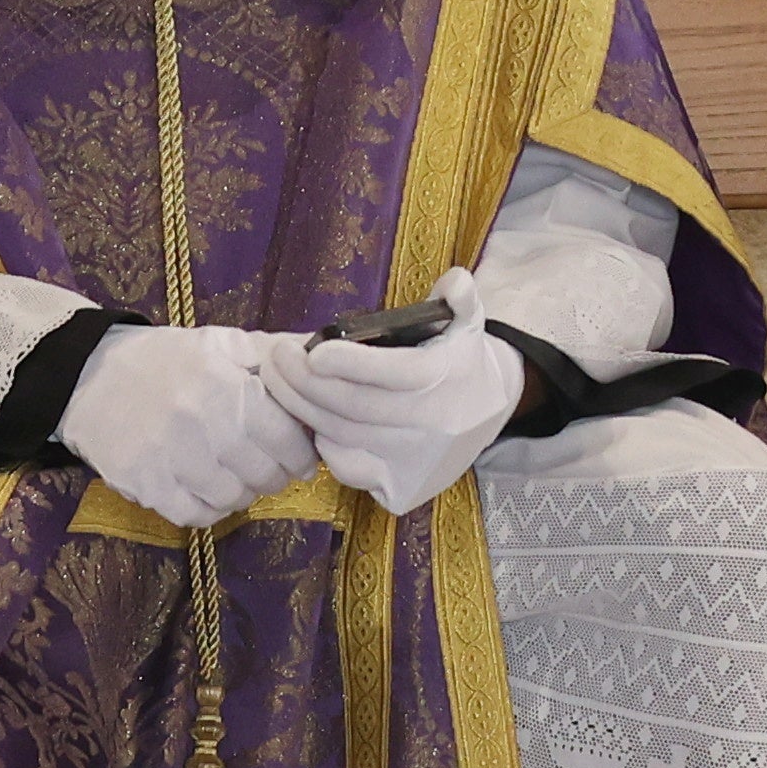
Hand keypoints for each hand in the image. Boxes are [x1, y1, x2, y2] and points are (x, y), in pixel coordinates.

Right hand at [61, 324, 321, 530]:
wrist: (90, 375)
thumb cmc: (169, 359)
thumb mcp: (225, 342)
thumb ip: (277, 351)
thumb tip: (326, 356)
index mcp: (228, 388)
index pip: (289, 442)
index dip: (302, 455)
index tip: (302, 457)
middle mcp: (201, 425)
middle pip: (264, 475)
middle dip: (276, 476)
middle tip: (271, 469)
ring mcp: (168, 457)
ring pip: (232, 499)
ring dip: (243, 493)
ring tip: (237, 476)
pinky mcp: (142, 482)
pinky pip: (193, 515)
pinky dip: (208, 509)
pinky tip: (207, 489)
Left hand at [265, 268, 527, 516]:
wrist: (490, 411)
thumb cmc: (461, 360)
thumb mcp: (468, 322)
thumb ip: (459, 296)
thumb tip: (455, 281)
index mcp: (444, 378)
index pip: (392, 373)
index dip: (348, 364)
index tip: (312, 351)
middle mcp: (431, 424)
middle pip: (353, 407)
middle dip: (303, 383)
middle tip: (276, 359)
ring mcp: (415, 460)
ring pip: (343, 438)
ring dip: (303, 410)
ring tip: (279, 382)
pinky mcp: (402, 487)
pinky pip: (349, 469)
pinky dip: (325, 447)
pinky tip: (314, 422)